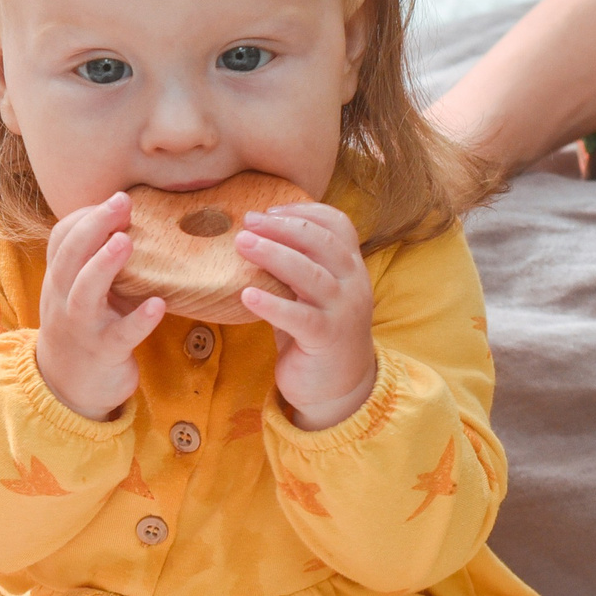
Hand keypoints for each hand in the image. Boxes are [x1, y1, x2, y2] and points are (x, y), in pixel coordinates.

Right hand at [35, 192, 165, 419]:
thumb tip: (130, 219)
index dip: (84, 217)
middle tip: (122, 202)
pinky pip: (121, 335)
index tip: (115, 199)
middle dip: (93, 226)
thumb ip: (94, 260)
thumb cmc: (84, 328)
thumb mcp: (79, 291)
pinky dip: (139, 320)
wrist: (68, 388)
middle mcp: (64, 299)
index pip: (61, 240)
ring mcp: (82, 327)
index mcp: (60, 280)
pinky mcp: (104, 353)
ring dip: (104, 264)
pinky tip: (159, 305)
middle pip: (69, 257)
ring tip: (127, 241)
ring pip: (85, 292)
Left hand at [236, 204, 375, 431]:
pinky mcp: (327, 339)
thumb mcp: (311, 293)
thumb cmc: (315, 332)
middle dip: (282, 227)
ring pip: (311, 274)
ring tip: (242, 244)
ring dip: (274, 255)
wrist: (339, 386)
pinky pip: (299, 317)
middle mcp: (353, 283)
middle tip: (247, 222)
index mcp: (350, 266)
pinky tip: (247, 295)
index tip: (269, 209)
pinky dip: (272, 304)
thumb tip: (251, 234)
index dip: (304, 211)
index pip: (338, 224)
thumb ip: (296, 265)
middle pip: (321, 243)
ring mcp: (343, 311)